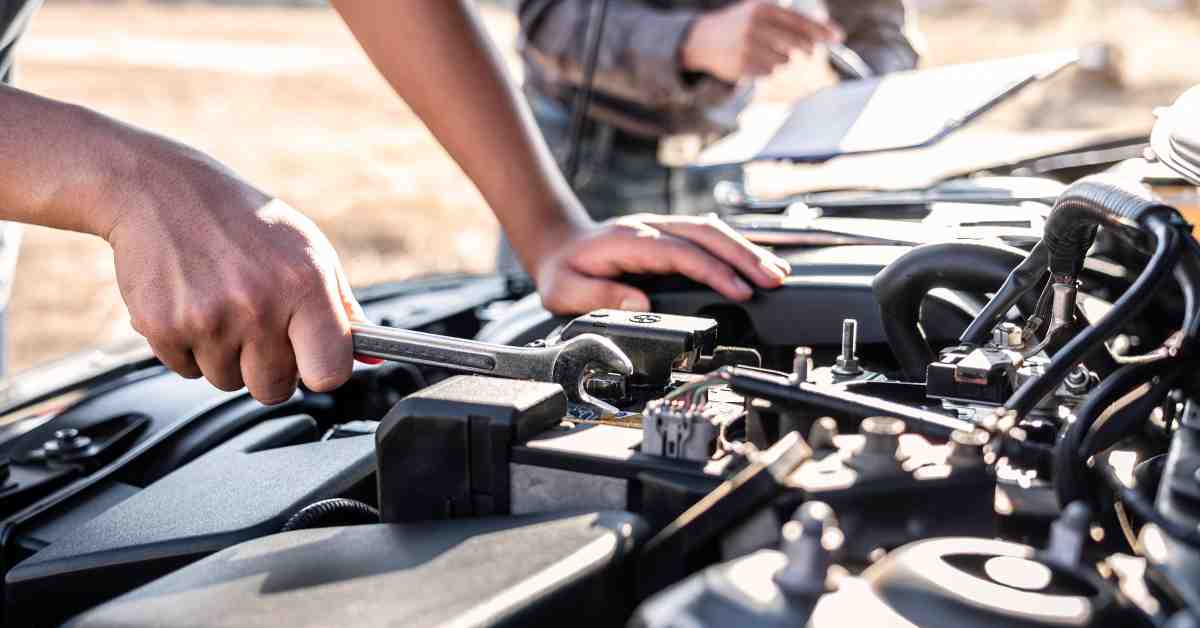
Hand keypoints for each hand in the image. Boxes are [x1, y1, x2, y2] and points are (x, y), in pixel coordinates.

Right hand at [104, 153, 363, 404]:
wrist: (162, 191)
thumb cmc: (247, 224)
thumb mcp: (309, 252)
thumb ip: (342, 309)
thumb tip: (373, 357)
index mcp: (305, 284)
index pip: (329, 373)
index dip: (320, 371)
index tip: (312, 359)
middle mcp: (258, 304)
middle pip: (273, 389)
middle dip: (268, 368)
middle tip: (258, 325)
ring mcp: (208, 318)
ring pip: (228, 382)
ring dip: (226, 356)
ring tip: (221, 306)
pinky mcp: (163, 326)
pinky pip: (187, 370)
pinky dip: (189, 348)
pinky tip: (192, 305)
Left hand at [532, 214, 790, 313]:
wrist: (559, 245)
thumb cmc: (564, 271)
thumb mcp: (565, 291)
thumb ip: (598, 296)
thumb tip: (638, 302)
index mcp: (628, 241)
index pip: (681, 252)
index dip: (713, 270)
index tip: (739, 290)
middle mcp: (650, 228)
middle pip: (706, 233)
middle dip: (744, 256)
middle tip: (774, 280)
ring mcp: (663, 227)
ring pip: (713, 231)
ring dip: (747, 250)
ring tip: (778, 273)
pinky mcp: (671, 234)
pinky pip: (709, 236)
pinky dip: (736, 248)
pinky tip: (759, 262)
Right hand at [681, 0, 842, 82]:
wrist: (703, 39)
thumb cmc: (740, 24)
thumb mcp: (759, 10)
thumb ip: (787, 18)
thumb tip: (822, 33)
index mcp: (763, 9)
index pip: (800, 21)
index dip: (822, 30)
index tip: (839, 36)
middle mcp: (756, 26)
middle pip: (797, 44)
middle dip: (806, 49)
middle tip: (807, 51)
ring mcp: (748, 47)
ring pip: (784, 61)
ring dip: (781, 60)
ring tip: (765, 52)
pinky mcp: (742, 66)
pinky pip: (769, 72)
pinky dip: (767, 69)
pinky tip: (754, 61)